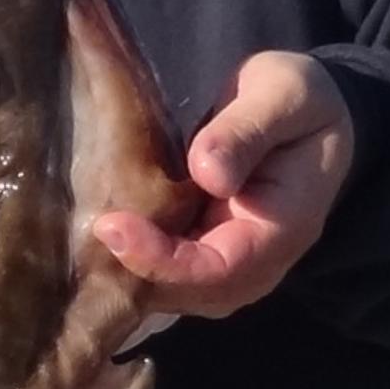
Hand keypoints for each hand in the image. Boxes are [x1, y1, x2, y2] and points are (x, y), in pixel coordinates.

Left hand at [90, 49, 353, 317]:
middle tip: (79, 234)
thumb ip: (249, 131)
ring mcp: (226, 262)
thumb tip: (208, 173)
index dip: (162, 259)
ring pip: (168, 291)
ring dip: (123, 271)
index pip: (218, 269)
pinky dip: (127, 258)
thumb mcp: (285, 95)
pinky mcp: (201, 251)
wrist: (312, 116)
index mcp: (281, 230)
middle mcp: (255, 262)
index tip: (112, 227)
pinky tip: (92, 229)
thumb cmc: (299, 101)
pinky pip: (162, 271)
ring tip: (77, 236)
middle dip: (131, 273)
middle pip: (186, 293)